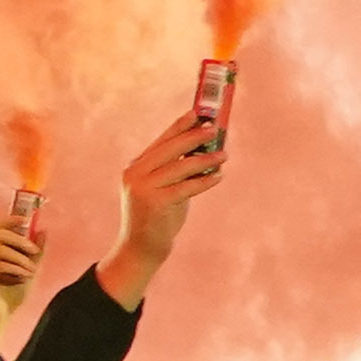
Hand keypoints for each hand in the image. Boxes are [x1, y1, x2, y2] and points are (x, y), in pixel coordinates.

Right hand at [98, 92, 226, 309]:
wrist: (141, 248)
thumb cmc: (157, 217)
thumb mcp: (164, 188)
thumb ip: (177, 170)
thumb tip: (205, 150)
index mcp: (135, 167)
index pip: (161, 141)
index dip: (180, 125)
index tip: (197, 112)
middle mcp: (135, 174)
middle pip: (170, 148)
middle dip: (194, 136)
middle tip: (215, 128)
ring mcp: (143, 188)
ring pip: (180, 167)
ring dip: (206, 159)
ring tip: (224, 155)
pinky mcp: (156, 203)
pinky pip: (187, 187)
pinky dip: (205, 181)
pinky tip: (218, 176)